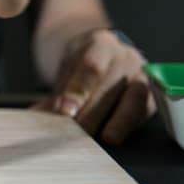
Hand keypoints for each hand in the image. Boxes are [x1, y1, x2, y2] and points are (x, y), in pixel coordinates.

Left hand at [34, 29, 155, 143]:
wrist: (102, 56)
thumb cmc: (80, 69)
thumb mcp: (65, 73)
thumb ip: (54, 97)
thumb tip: (32, 120)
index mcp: (100, 43)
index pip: (90, 67)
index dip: (77, 92)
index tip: (64, 112)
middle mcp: (125, 57)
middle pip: (109, 88)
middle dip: (91, 115)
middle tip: (73, 135)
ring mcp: (141, 75)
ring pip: (132, 101)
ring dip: (114, 123)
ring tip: (97, 140)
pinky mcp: (151, 96)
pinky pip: (141, 113)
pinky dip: (126, 127)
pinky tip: (112, 137)